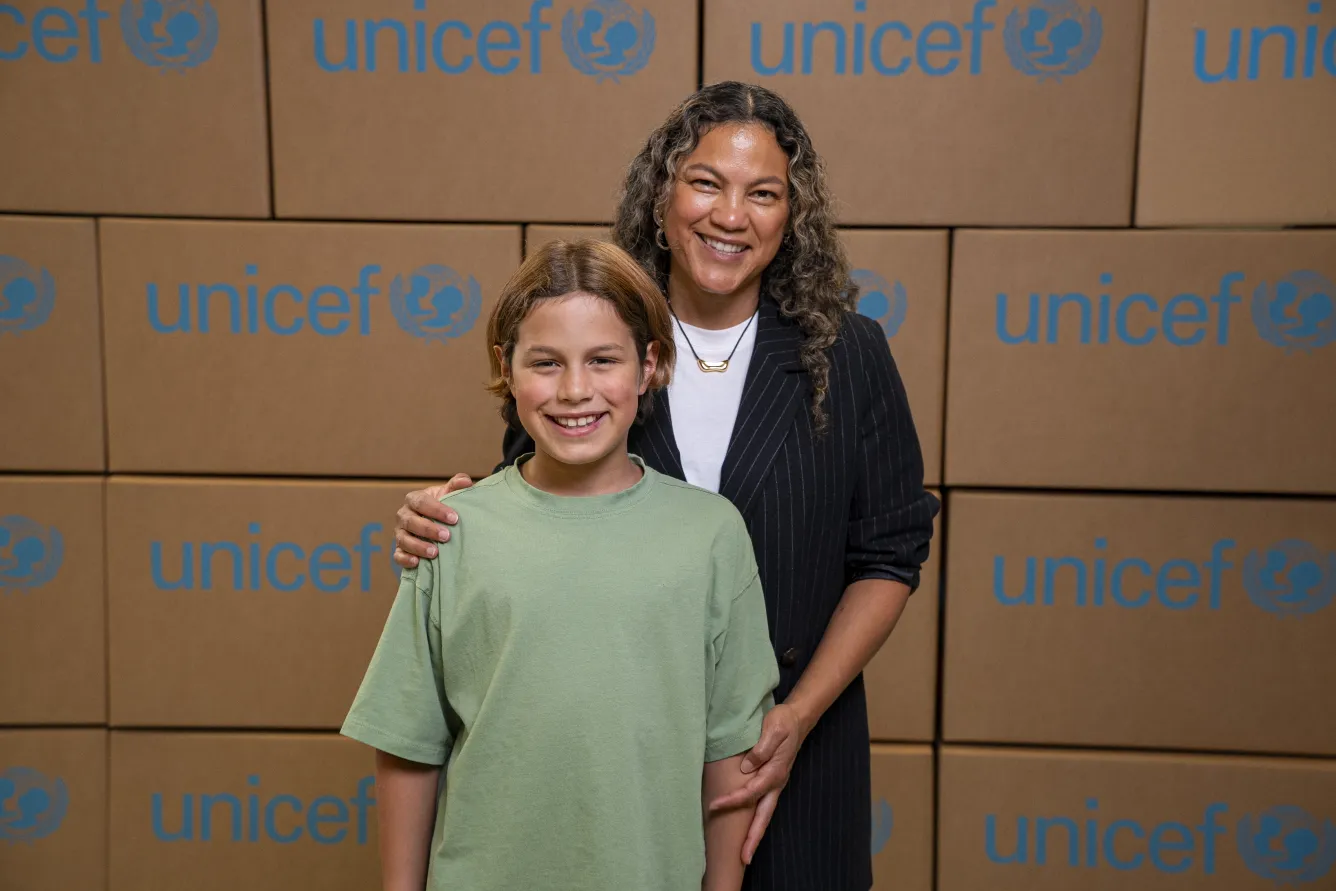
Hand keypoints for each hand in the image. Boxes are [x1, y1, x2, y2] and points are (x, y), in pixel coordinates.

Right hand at [392, 473, 472, 567]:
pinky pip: (397, 555)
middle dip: (428, 529)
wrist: (436, 523)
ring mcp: (400, 533)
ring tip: (435, 553)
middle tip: (447, 536)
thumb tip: (466, 481)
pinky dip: (405, 559)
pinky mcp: (400, 549)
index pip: (421, 502)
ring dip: (418, 546)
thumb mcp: (448, 494)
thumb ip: (456, 485)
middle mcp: (404, 515)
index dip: (437, 510)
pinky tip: (417, 563)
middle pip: (410, 521)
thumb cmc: (442, 506)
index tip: (454, 518)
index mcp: (414, 499)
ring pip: (403, 539)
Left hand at [707, 703, 808, 864]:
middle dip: (753, 837)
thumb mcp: (773, 729)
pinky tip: (747, 828)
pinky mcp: (771, 781)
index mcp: (775, 772)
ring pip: (764, 814)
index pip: (751, 792)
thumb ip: (761, 748)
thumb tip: (747, 767)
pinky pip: (762, 804)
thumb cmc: (783, 722)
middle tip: (743, 858)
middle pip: (764, 816)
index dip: (733, 800)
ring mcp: (775, 784)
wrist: (796, 719)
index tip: (714, 805)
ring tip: (745, 852)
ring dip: (754, 833)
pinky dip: (755, 819)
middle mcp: (776, 783)